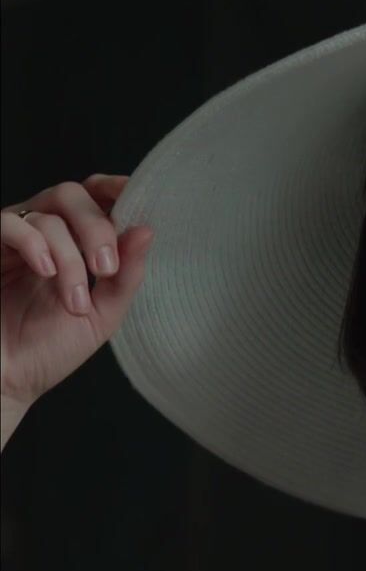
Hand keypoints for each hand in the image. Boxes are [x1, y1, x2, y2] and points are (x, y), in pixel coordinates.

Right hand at [0, 174, 153, 408]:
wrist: (4, 382)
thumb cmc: (47, 351)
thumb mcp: (102, 314)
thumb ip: (126, 276)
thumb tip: (147, 230)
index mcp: (74, 244)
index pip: (94, 197)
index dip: (114, 188)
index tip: (135, 196)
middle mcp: (42, 235)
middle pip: (73, 195)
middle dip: (97, 228)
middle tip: (105, 269)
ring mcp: (12, 241)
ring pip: (47, 214)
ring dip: (70, 256)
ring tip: (73, 299)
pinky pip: (7, 224)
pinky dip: (33, 243)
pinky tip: (45, 272)